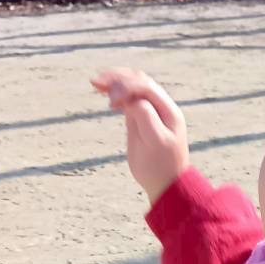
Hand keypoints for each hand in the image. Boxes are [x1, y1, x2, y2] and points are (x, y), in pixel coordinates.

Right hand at [91, 68, 189, 205]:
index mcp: (168, 112)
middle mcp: (161, 108)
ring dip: (115, 82)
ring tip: (95, 83)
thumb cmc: (159, 166)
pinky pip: (129, 98)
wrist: (165, 185)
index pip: (145, 86)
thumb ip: (145, 116)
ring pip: (133, 87)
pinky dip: (116, 92)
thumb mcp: (154, 142)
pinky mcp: (141, 118)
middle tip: (96, 83)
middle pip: (139, 81)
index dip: (126, 88)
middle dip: (117, 78)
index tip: (111, 103)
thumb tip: (131, 98)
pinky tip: (103, 91)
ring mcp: (151, 112)